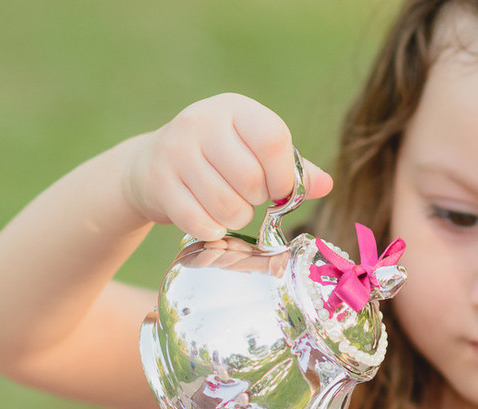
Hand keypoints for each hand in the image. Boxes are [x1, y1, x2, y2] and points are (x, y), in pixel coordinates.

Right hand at [124, 93, 333, 241]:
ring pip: (226, 205)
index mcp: (234, 108)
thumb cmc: (216, 159)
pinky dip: (212, 230)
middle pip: (250, 178)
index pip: (272, 139)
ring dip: (236, 218)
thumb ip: (291, 168)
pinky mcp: (158, 182)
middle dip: (258, 200)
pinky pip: (198, 220)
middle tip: (250, 199)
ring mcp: (176, 151)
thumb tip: (327, 185)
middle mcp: (201, 122)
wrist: (151, 164)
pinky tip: (211, 223)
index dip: (284, 174)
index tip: (281, 190)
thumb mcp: (252, 151)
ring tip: (231, 210)